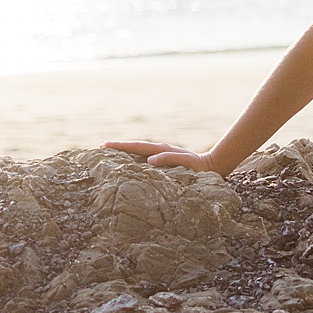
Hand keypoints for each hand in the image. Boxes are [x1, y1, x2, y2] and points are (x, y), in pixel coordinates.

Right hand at [102, 140, 222, 173]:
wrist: (212, 167)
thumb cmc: (198, 167)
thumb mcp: (185, 162)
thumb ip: (168, 159)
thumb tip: (149, 160)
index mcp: (161, 149)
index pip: (137, 146)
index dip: (120, 146)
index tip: (104, 145)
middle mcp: (159, 150)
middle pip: (135, 146)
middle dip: (118, 146)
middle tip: (101, 146)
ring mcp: (161, 154)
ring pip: (139, 151)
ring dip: (125, 151)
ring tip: (110, 153)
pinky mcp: (164, 160)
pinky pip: (145, 158)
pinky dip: (134, 157)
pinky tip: (128, 163)